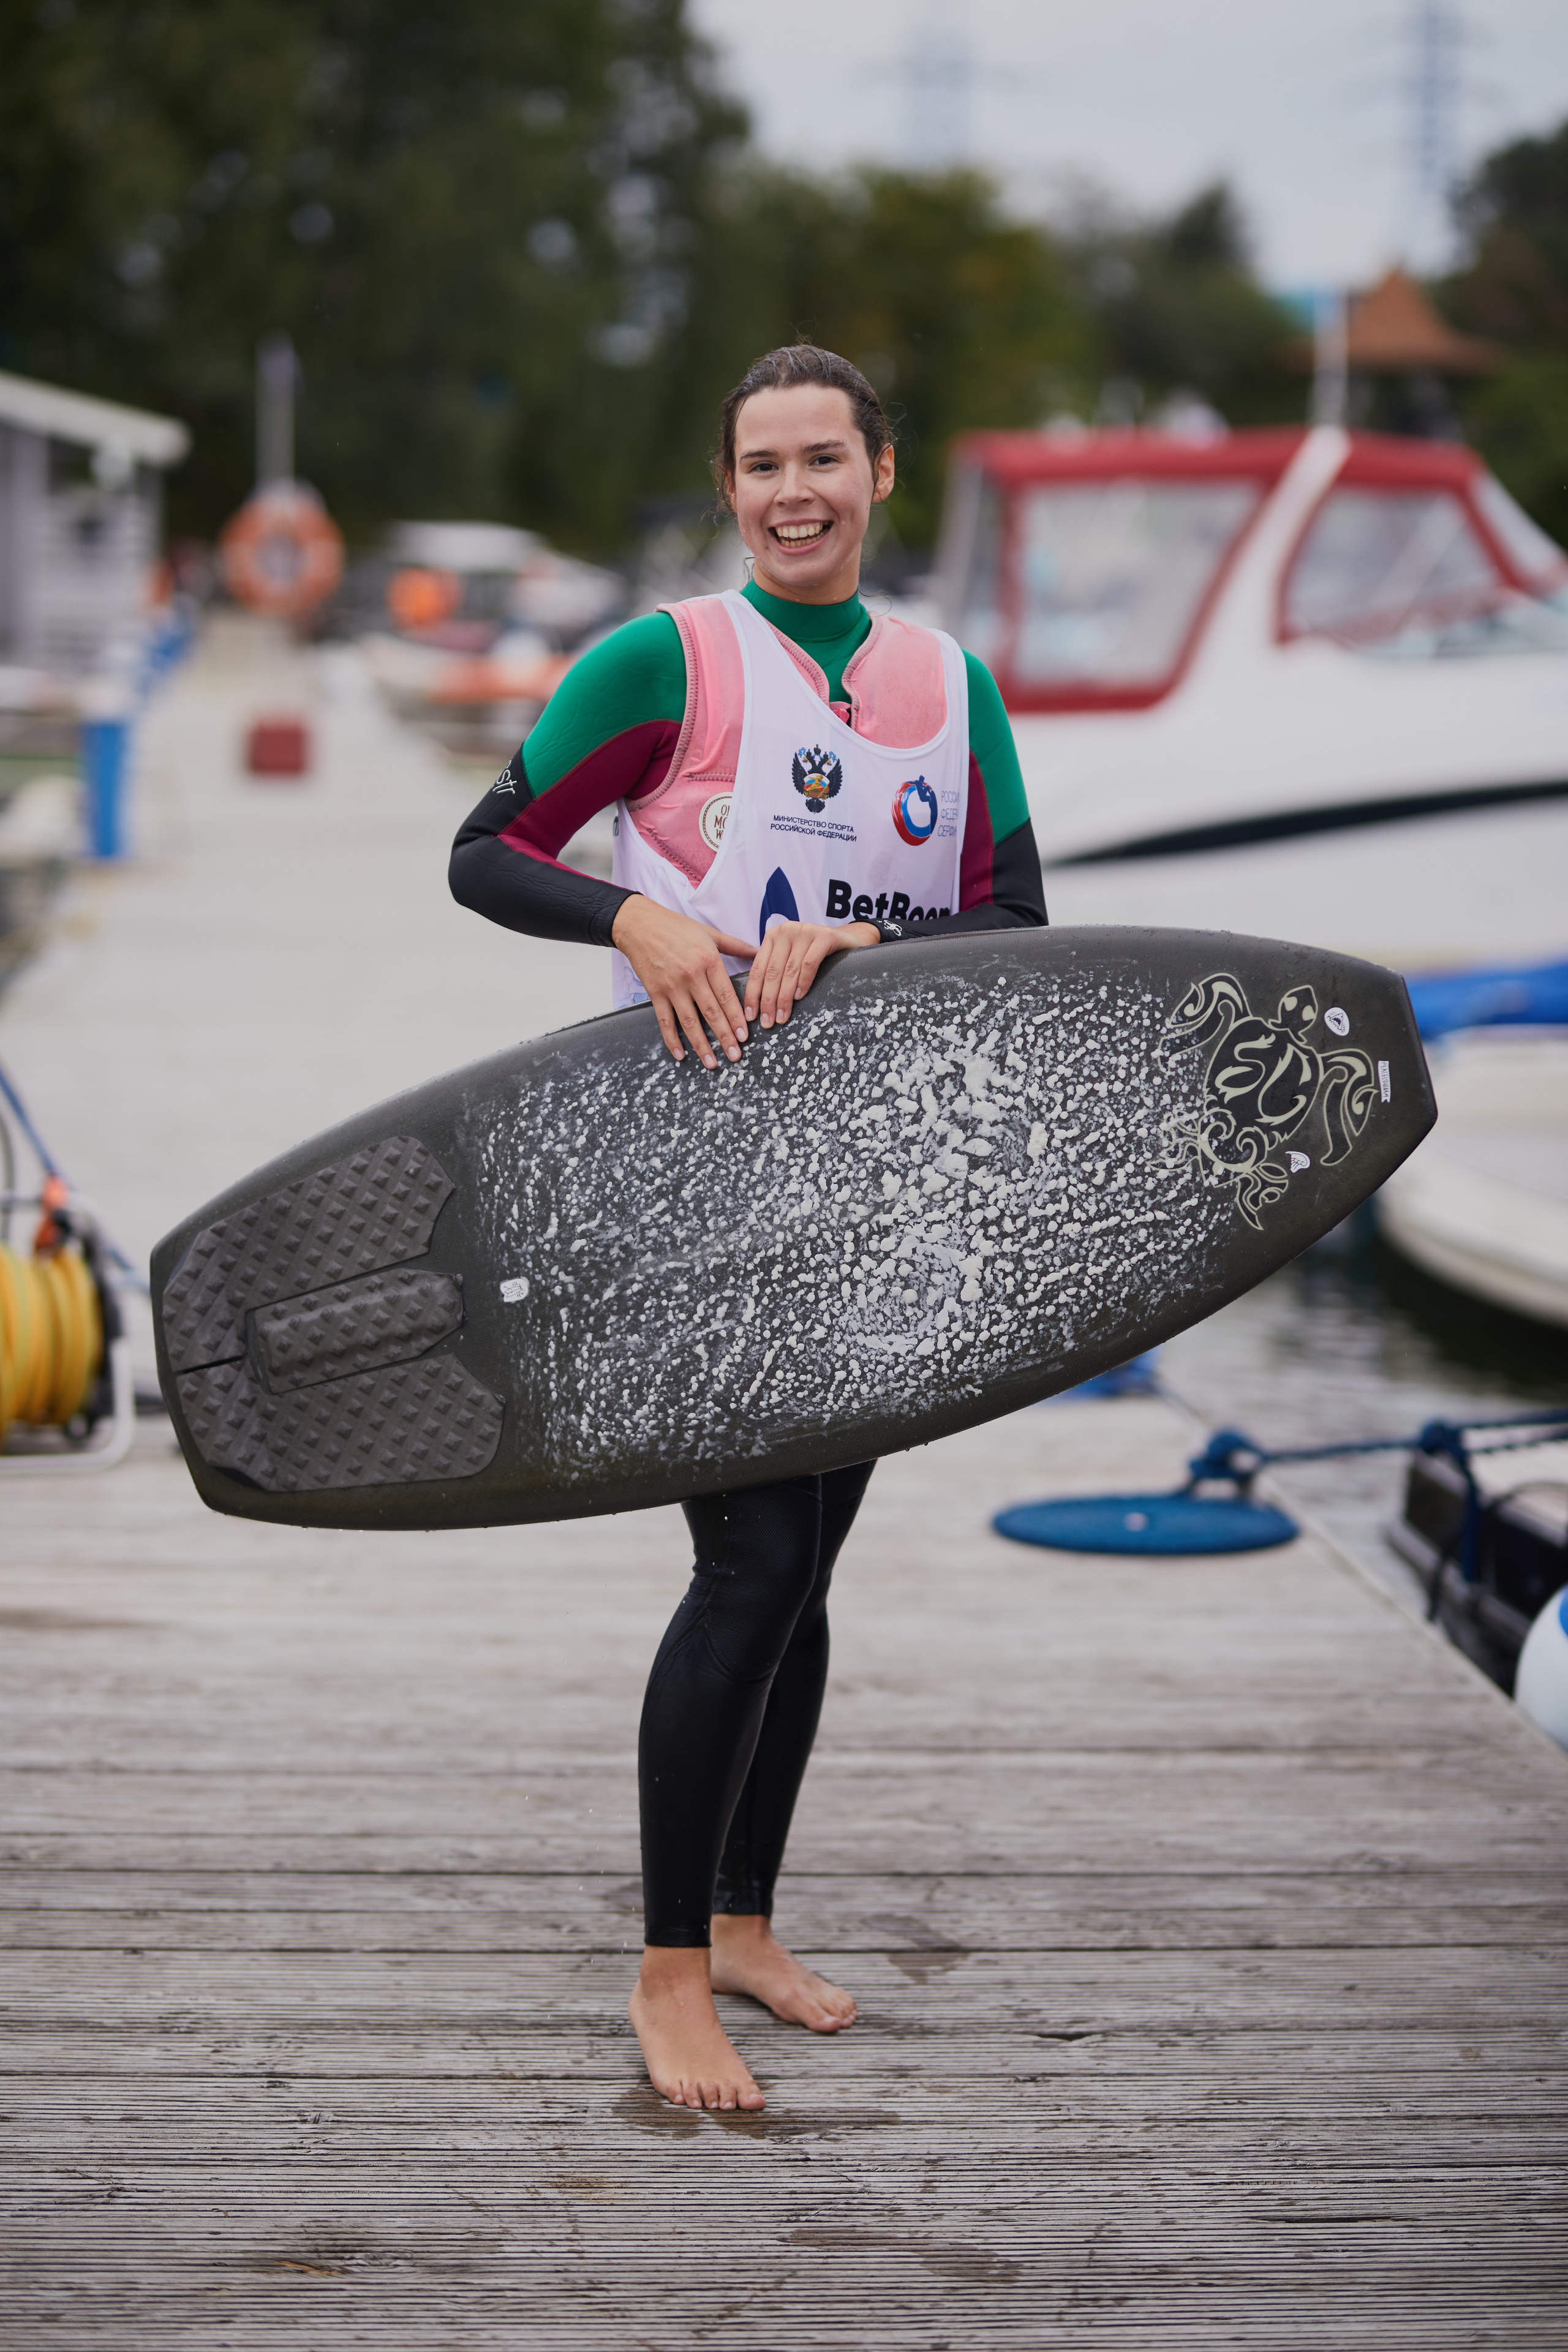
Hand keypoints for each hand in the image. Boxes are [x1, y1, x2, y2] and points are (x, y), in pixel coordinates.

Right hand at [611, 896, 756, 1067]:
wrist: (639, 924)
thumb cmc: (675, 927)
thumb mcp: (709, 933)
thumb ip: (735, 945)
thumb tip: (758, 951)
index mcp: (708, 960)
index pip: (727, 996)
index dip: (737, 1018)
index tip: (745, 1036)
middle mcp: (691, 976)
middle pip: (712, 1013)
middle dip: (725, 1037)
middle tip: (736, 1056)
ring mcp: (672, 986)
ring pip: (690, 1022)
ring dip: (702, 1045)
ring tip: (713, 1063)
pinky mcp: (655, 992)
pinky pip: (665, 1021)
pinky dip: (672, 1040)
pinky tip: (681, 1054)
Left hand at [744, 920, 878, 1029]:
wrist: (847, 941)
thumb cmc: (816, 955)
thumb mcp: (791, 960)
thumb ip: (775, 972)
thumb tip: (758, 1005)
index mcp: (773, 936)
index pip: (758, 969)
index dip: (753, 994)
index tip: (751, 1016)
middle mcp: (786, 930)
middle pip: (772, 972)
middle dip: (768, 1000)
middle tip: (768, 1022)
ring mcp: (805, 930)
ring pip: (790, 970)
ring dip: (784, 997)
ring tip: (782, 1017)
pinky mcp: (825, 935)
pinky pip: (809, 963)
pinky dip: (803, 982)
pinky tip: (799, 997)